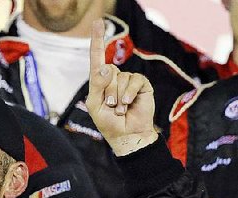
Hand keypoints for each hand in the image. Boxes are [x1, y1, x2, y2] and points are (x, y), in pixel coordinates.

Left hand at [86, 19, 157, 155]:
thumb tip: (108, 67)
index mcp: (100, 81)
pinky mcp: (142, 84)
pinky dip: (129, 94)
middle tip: (111, 107)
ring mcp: (129, 80)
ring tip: (120, 109)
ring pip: (120, 78)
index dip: (97, 40)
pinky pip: (134, 80)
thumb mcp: (95, 105)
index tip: (98, 22)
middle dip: (107, 92)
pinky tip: (129, 104)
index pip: (97, 57)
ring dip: (118, 97)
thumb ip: (97, 86)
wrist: (127, 135)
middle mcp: (114, 77)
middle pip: (108, 71)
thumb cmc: (108, 122)